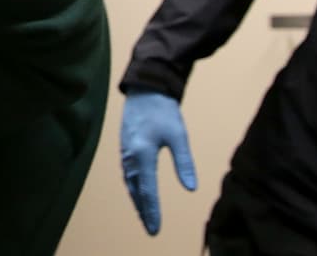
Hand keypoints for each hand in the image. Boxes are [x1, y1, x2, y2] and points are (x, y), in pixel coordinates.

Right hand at [120, 90, 197, 234]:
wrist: (145, 88)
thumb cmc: (163, 110)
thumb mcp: (178, 135)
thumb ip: (184, 163)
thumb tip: (190, 189)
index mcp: (142, 154)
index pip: (148, 190)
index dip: (152, 211)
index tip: (155, 228)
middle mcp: (130, 156)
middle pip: (135, 190)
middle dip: (143, 210)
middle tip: (151, 229)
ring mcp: (125, 151)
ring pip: (130, 183)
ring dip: (137, 200)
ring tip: (144, 215)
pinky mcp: (125, 146)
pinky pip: (127, 173)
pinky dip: (133, 187)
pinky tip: (137, 191)